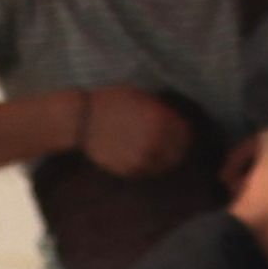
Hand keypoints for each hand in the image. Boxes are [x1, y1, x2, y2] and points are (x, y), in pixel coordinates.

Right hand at [67, 84, 195, 181]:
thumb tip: (178, 120)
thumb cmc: (109, 103)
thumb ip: (161, 110)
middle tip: (169, 144)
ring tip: (154, 151)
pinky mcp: (130, 170)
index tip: (180, 132)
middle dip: (176, 147)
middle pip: (179, 152)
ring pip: (165, 164)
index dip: (184, 133)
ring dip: (163, 159)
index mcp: (160, 119)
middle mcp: (155, 141)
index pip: (186, 133)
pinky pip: (148, 171)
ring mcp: (143, 157)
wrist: (80, 120)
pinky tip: (140, 156)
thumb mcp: (139, 97)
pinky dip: (148, 166)